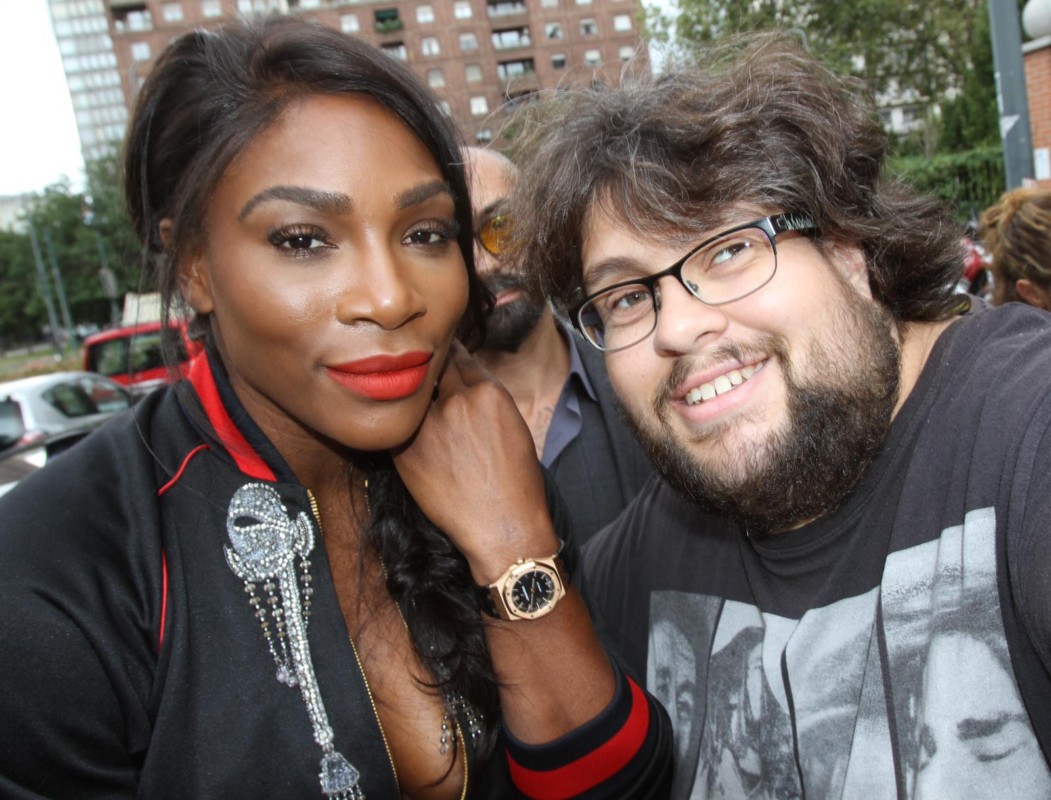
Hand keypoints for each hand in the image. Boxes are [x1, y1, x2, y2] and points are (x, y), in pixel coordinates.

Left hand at [392, 342, 557, 581]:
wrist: (502, 526)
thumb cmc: (517, 482)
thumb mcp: (513, 426)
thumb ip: (486, 399)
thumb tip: (463, 384)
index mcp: (488, 392)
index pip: (460, 358)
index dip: (450, 358)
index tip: (442, 357)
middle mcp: (457, 401)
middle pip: (435, 371)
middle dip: (432, 373)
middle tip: (426, 378)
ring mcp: (429, 425)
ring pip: (414, 398)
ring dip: (416, 401)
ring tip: (420, 411)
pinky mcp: (407, 450)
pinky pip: (400, 427)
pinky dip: (404, 428)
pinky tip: (412, 437)